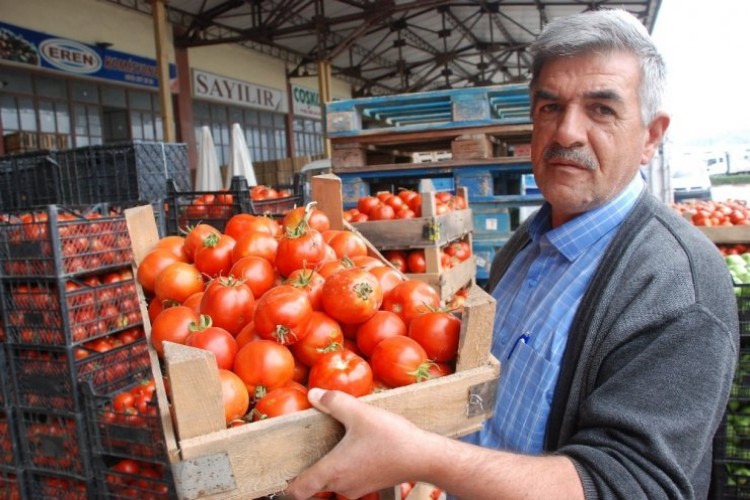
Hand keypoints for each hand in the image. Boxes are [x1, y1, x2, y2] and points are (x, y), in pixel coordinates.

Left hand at [285, 388, 428, 498]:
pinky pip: (348, 480)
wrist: (424, 456)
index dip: (286, 487)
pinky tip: (352, 449)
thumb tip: (313, 394)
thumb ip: (334, 402)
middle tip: (301, 452)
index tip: (279, 477)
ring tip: (328, 446)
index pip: (299, 490)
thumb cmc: (391, 437)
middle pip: (314, 486)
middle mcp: (341, 485)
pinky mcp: (370, 484)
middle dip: (306, 472)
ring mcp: (357, 488)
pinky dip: (344, 469)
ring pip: (332, 483)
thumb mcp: (360, 413)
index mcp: (332, 470)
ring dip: (327, 469)